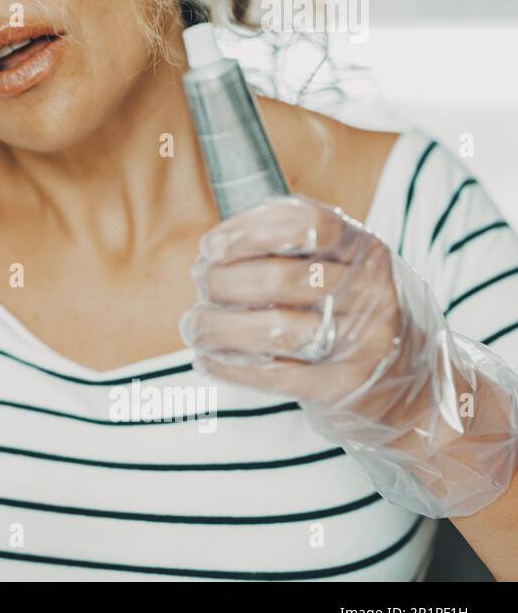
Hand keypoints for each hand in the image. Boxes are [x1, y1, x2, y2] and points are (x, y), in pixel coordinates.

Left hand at [179, 195, 517, 517]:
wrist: (418, 388)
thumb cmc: (358, 316)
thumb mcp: (345, 267)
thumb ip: (293, 248)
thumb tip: (214, 249)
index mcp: (365, 250)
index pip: (306, 223)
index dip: (248, 231)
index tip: (213, 246)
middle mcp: (369, 293)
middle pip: (278, 278)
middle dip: (221, 282)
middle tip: (201, 288)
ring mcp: (360, 343)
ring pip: (271, 328)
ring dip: (215, 328)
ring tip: (195, 327)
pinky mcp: (341, 388)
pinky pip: (271, 374)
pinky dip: (228, 366)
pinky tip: (209, 360)